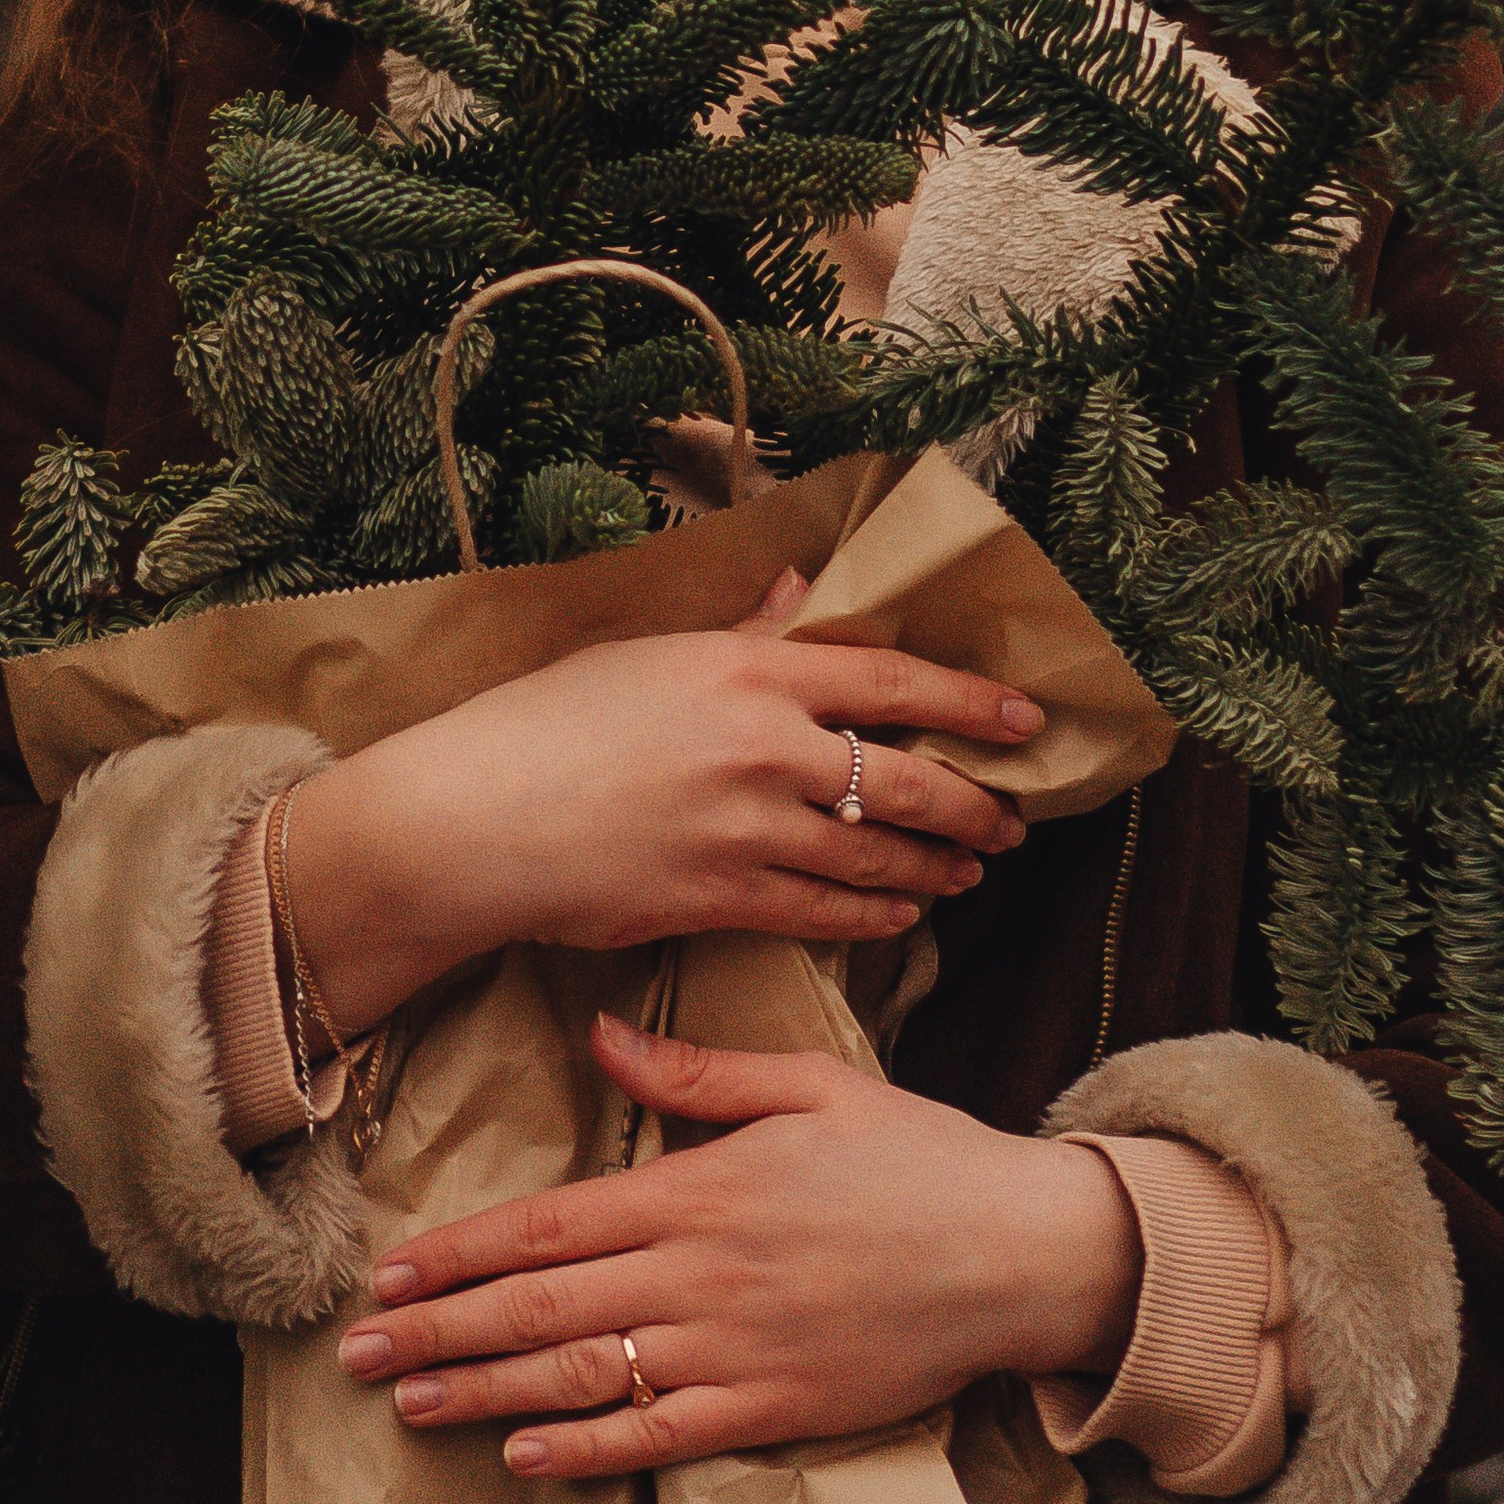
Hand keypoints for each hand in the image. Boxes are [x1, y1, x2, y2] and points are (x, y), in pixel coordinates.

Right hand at [283, 569, 1037, 1034]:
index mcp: (749, 672)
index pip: (889, 680)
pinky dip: (874, 915)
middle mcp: (763, 748)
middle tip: (1009, 817)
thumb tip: (802, 588)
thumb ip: (745, 632)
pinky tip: (899, 914)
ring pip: (876, 857)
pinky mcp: (720, 901)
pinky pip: (824, 912)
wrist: (477, 819)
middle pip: (906, 780)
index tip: (1026, 717)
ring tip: (967, 869)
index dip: (969, 699)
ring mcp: (746, 830)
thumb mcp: (653, 654)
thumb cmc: (552, 722)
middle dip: (972, 802)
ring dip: (933, 868)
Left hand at [338, 1011, 1143, 1475]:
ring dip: (485, 1392)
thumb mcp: (809, 1085)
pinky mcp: (772, 1410)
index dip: (462, 1250)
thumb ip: (695, 1076)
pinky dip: (587, 1451)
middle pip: (543, 1304)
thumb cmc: (916, 1157)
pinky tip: (524, 1456)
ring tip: (409, 1403)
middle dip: (441, 1328)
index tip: (393, 1266)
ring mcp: (734, 1349)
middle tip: (359, 1348)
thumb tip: (600, 1035)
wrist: (1016, 1251)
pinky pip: (660, 1437)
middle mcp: (702, 1273)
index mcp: (702, 1188)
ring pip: (583, 1375)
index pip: (551, 1222)